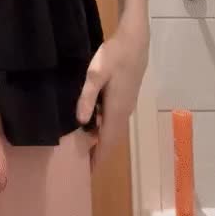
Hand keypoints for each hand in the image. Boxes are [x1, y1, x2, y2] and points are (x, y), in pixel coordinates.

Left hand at [76, 24, 149, 171]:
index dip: (98, 158)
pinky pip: (114, 119)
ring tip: (81, 144)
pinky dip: (103, 126)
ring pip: (113, 129)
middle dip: (97, 152)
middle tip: (79, 161)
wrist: (135, 41)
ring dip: (100, 139)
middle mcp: (124, 112)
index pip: (107, 142)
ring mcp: (127, 105)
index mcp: (116, 111)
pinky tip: (90, 121)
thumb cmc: (115, 56)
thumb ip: (87, 97)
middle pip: (111, 139)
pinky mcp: (126, 97)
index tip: (87, 174)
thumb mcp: (96, 74)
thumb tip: (80, 122)